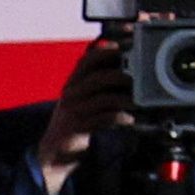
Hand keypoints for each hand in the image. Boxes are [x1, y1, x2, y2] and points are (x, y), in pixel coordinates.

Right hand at [39, 43, 133, 182]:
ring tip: (138, 102)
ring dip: (125, 99)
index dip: (107, 50)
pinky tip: (129, 119)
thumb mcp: (84, 98)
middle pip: (99, 77)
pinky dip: (119, 118)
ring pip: (103, 99)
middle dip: (123, 76)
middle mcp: (72, 92)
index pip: (88, 59)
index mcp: (74, 81)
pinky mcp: (77, 127)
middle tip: (140, 79)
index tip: (124, 44)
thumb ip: (100, 83)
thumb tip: (128, 69)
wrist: (54, 150)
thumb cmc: (76, 119)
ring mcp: (74, 110)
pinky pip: (103, 119)